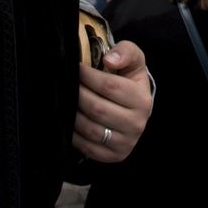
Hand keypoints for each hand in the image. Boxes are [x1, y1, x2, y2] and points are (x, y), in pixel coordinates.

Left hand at [73, 40, 151, 161]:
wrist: (137, 108)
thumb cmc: (130, 81)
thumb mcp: (134, 60)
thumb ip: (125, 52)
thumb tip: (109, 60)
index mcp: (141, 99)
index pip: (109, 86)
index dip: (88, 76)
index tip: (77, 68)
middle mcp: (136, 124)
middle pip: (97, 109)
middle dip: (78, 94)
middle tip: (68, 83)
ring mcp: (126, 143)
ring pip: (90, 129)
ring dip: (73, 114)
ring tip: (67, 100)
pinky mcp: (115, 156)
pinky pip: (88, 147)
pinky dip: (74, 134)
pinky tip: (70, 120)